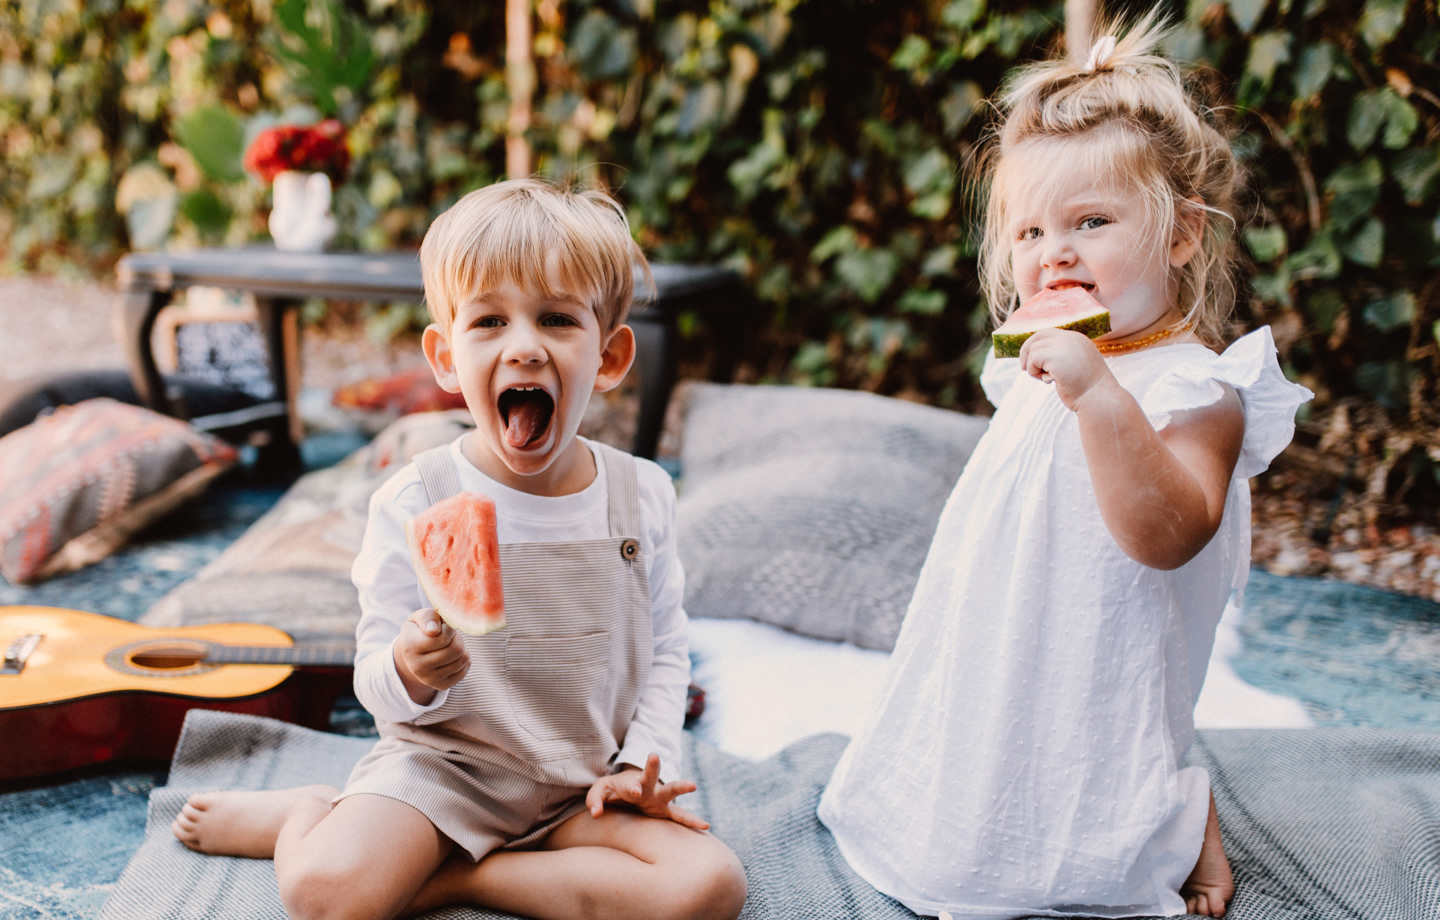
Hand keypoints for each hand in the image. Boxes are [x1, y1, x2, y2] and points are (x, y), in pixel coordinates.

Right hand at [394, 607, 469, 703]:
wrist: (414, 653)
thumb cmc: (421, 629)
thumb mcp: (421, 617)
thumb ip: (428, 617)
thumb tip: (433, 631)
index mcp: (409, 646)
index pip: (443, 637)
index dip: (449, 628)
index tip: (444, 625)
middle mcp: (417, 667)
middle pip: (456, 649)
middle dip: (457, 637)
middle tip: (449, 634)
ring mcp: (429, 679)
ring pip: (463, 659)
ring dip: (462, 647)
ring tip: (449, 644)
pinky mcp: (441, 685)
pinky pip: (465, 669)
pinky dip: (463, 659)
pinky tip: (452, 655)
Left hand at [585, 753, 709, 830]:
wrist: (630, 791)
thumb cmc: (614, 791)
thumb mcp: (601, 791)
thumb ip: (595, 799)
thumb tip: (595, 814)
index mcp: (629, 782)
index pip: (629, 784)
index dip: (632, 787)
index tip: (636, 791)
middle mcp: (646, 787)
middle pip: (650, 776)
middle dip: (653, 769)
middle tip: (655, 758)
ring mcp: (658, 798)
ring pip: (670, 791)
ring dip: (680, 787)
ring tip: (693, 785)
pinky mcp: (665, 810)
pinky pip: (680, 816)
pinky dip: (691, 821)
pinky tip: (705, 827)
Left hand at [1017, 328, 1114, 410]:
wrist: (1098, 399)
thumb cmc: (1085, 388)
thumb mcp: (1074, 366)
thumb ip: (1060, 357)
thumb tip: (1034, 355)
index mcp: (1077, 339)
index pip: (1048, 334)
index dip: (1035, 345)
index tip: (1029, 361)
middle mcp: (1071, 338)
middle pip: (1037, 337)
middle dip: (1026, 352)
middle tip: (1023, 368)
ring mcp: (1064, 345)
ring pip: (1033, 350)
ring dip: (1033, 367)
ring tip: (1048, 379)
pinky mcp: (1056, 357)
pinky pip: (1032, 360)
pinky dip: (1033, 372)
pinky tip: (1048, 381)